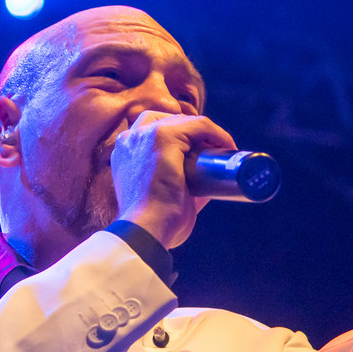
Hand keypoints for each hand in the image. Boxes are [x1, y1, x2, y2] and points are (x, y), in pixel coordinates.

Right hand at [111, 111, 236, 248]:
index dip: (181, 138)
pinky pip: (198, 125)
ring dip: (208, 133)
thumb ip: (179, 185)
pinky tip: (228, 145)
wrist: (147, 230)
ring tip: (224, 149)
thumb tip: (209, 183)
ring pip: (185, 121)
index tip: (202, 154)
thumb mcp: (163, 198)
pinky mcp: (162, 137)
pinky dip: (217, 133)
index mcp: (125, 154)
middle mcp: (130, 139)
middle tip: (214, 152)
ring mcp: (144, 135)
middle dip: (193, 133)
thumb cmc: (155, 223)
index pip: (154, 131)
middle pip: (169, 121)